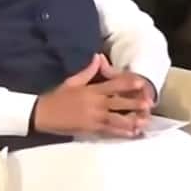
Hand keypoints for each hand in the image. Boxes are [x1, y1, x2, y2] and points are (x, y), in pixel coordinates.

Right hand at [33, 54, 151, 137]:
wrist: (41, 114)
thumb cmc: (57, 97)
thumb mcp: (72, 81)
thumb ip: (88, 71)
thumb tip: (98, 57)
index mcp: (91, 90)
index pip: (113, 84)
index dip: (128, 83)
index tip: (141, 82)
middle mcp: (95, 103)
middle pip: (118, 102)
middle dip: (134, 103)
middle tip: (149, 103)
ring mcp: (93, 117)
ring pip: (116, 118)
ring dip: (131, 119)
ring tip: (144, 121)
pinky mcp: (90, 128)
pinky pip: (108, 130)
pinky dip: (120, 132)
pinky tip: (132, 133)